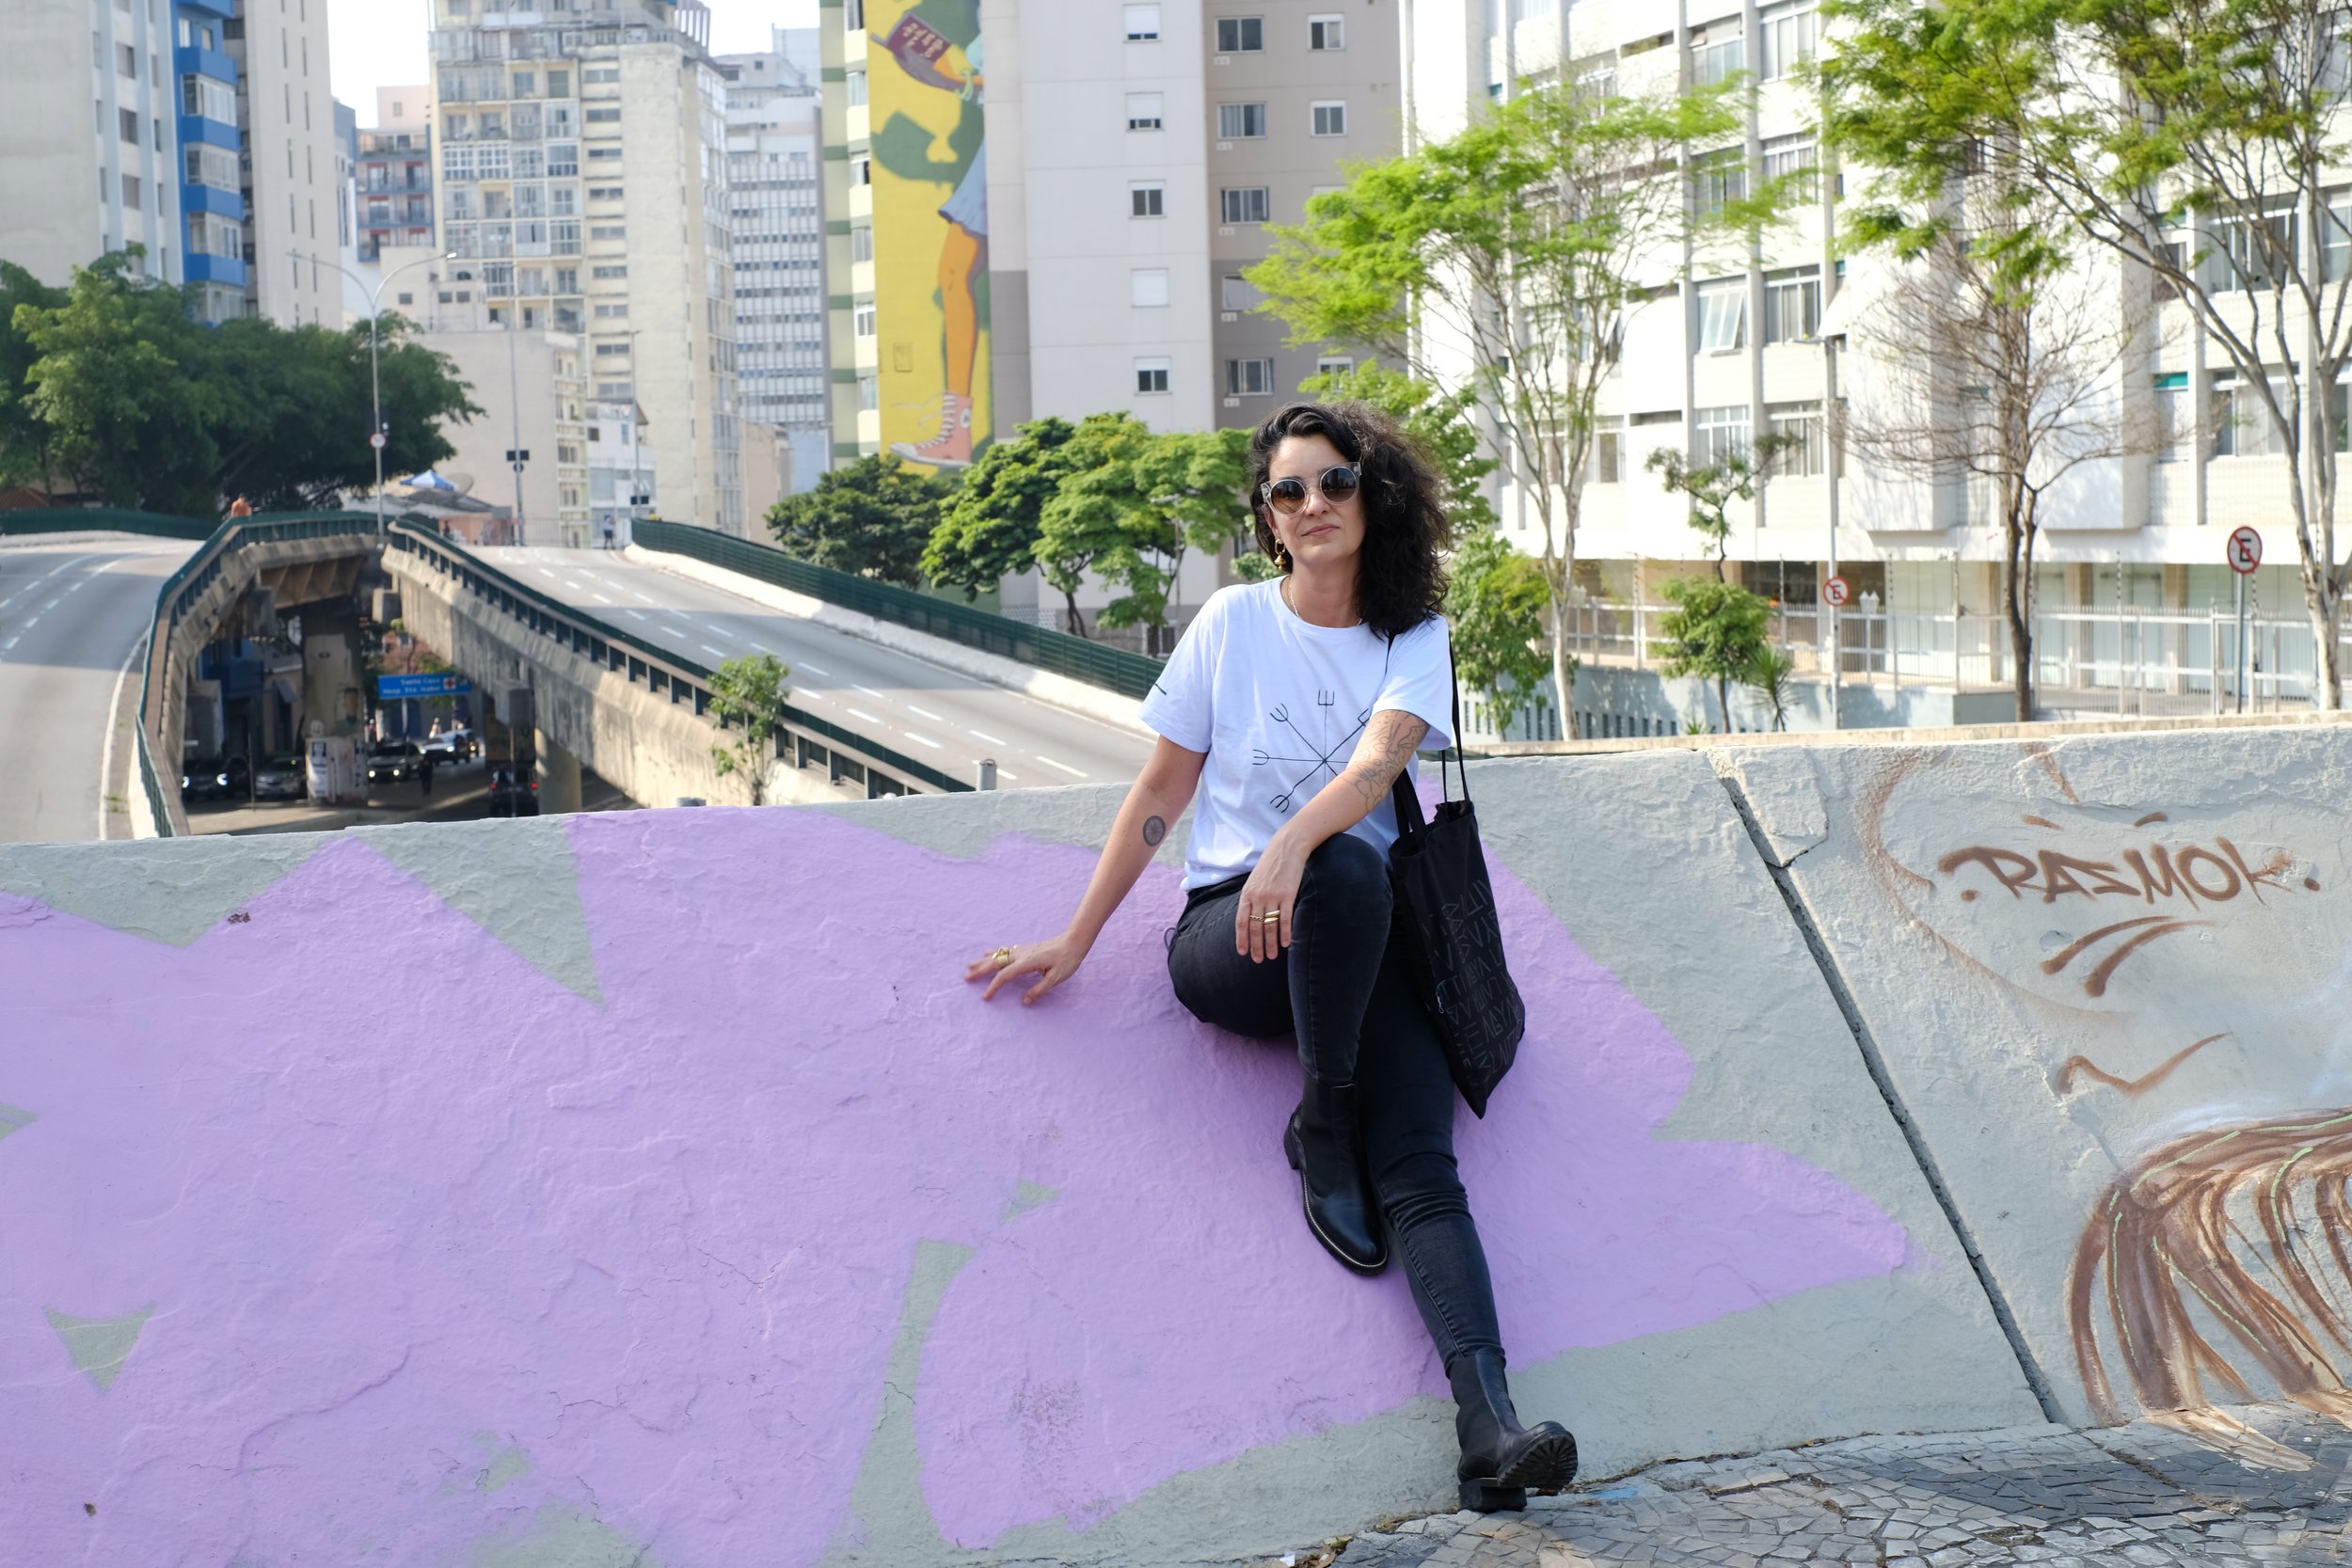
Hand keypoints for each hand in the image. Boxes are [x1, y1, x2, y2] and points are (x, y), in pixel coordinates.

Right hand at [965, 932, 1087, 1004]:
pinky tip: (986, 953)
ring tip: (969, 966)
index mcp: (1027, 962)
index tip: (985, 997)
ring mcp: (1022, 950)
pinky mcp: (1025, 949)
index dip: (993, 986)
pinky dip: (992, 953)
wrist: (1073, 942)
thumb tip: (1024, 1001)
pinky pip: (1003, 951)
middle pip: (995, 963)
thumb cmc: (1067, 961)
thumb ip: (1039, 989)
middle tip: (966, 978)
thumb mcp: (1056, 978)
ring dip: (983, 961)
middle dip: (980, 971)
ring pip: (997, 955)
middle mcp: (1021, 955)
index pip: (1004, 976)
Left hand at [1235, 832, 1307, 962]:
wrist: (1287, 847)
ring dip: (1270, 943)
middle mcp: (1257, 896)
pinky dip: (1285, 932)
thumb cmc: (1271, 864)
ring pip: (1269, 926)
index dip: (1241, 938)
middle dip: (1256, 945)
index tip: (1243, 952)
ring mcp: (1272, 896)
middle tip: (1258, 960)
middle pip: (1255, 927)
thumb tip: (1250, 915)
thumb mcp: (1255, 880)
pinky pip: (1285, 918)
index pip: (1241, 921)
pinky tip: (1285, 943)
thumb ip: (1252, 897)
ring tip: (1271, 956)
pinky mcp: (1287, 894)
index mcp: (1247, 893)